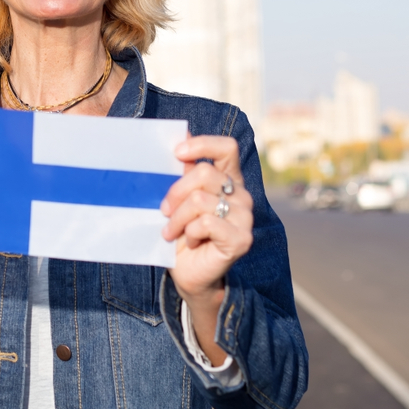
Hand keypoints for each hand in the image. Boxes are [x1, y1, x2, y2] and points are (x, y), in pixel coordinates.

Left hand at [160, 135, 253, 301]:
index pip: (227, 148)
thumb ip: (182, 172)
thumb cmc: (182, 233)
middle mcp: (242, 195)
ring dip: (177, 218)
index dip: (203, 144)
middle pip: (204, 173)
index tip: (177, 152)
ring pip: (200, 200)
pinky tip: (190, 241)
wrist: (189, 272)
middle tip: (163, 210)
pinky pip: (206, 223)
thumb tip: (179, 135)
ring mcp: (245, 217)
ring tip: (171, 231)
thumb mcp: (178, 199)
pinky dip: (190, 232)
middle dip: (175, 192)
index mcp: (228, 179)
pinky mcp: (241, 238)